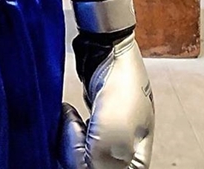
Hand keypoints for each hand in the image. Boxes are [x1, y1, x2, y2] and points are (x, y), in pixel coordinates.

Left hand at [71, 0, 154, 168]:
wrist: (109, 48)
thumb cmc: (120, 87)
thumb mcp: (114, 134)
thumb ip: (101, 164)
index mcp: (136, 163)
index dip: (82, 162)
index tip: (79, 132)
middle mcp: (124, 156)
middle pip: (86, 167)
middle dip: (73, 150)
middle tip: (72, 123)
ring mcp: (108, 142)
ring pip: (78, 158)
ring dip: (68, 140)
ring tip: (70, 117)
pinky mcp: (95, 128)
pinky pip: (75, 143)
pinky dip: (67, 132)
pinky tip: (68, 115)